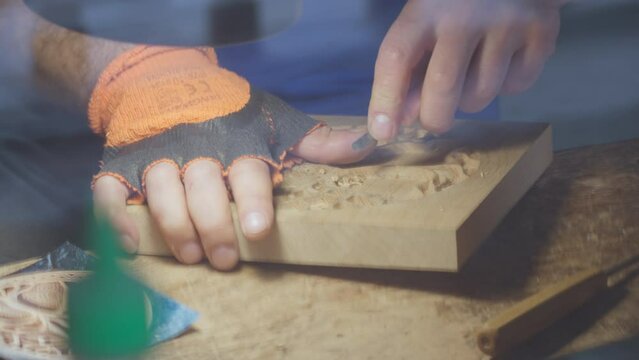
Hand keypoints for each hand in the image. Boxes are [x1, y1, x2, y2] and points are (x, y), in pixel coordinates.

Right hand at [93, 126, 370, 270]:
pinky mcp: (123, 162)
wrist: (167, 80)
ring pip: (161, 190)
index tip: (258, 229)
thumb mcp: (277, 122)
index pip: (247, 170)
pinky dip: (116, 217)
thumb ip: (317, 141)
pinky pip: (111, 190)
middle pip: (203, 187)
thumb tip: (369, 145)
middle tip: (225, 258)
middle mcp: (197, 146)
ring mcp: (157, 153)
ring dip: (174, 226)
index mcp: (237, 139)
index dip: (252, 200)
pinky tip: (130, 243)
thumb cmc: (230, 112)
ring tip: (190, 256)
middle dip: (214, 226)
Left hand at [368, 0, 562, 138]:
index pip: (396, 58)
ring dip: (469, 101)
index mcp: (427, 7)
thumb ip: (412, 64)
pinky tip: (502, 60)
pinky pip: (516, 86)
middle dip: (434, 118)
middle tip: (434, 120)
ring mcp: (506, 22)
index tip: (382, 132)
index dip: (385, 100)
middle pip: (443, 88)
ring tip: (472, 74)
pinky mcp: (541, 32)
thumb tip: (402, 119)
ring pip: (480, 95)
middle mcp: (465, 14)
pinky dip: (505, 86)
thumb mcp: (428, 19)